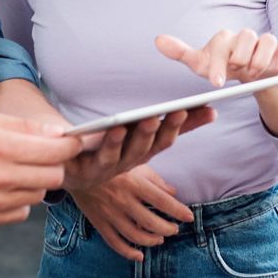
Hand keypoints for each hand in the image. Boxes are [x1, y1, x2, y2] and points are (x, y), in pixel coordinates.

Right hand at [0, 113, 83, 224]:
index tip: (72, 142)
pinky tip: (2, 187)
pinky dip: (19, 201)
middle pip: (54, 177)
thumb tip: (59, 133)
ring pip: (39, 195)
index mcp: (1, 147)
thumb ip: (26, 128)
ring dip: (35, 183)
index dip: (70, 145)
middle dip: (54, 164)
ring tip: (14, 170)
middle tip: (41, 156)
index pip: (56, 151)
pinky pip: (22, 212)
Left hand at [62, 107, 216, 190]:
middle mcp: (130, 161)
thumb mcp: (140, 130)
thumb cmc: (106, 145)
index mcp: (143, 152)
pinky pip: (102, 155)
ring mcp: (111, 167)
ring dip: (141, 136)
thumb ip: (170, 123)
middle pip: (152, 146)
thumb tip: (210, 109)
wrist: (67, 167)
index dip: (187, 124)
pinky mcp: (90, 169)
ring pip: (130, 152)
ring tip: (150, 117)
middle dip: (166, 128)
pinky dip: (111, 141)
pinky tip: (117, 127)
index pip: (170, 137)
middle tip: (178, 111)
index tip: (208, 108)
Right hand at [73, 166, 194, 260]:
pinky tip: (139, 256)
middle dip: (168, 229)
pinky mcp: (99, 223)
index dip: (179, 211)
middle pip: (151, 223)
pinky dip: (129, 253)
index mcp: (134, 184)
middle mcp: (123, 200)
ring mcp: (110, 214)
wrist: (76, 169)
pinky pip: (115, 243)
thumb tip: (174, 194)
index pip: (162, 202)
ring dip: (152, 241)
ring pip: (135, 236)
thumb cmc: (110, 165)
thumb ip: (155, 180)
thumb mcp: (134, 165)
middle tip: (174, 229)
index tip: (189, 217)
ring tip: (160, 238)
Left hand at [154, 30, 277, 89]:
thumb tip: (157, 40)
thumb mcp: (201, 64)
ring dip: (261, 61)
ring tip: (254, 74)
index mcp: (225, 38)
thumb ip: (181, 52)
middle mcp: (246, 36)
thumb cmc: (224, 68)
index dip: (218, 64)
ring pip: (268, 40)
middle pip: (245, 39)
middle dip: (241, 61)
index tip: (216, 83)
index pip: (220, 43)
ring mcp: (266, 41)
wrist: (249, 77)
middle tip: (239, 74)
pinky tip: (277, 70)